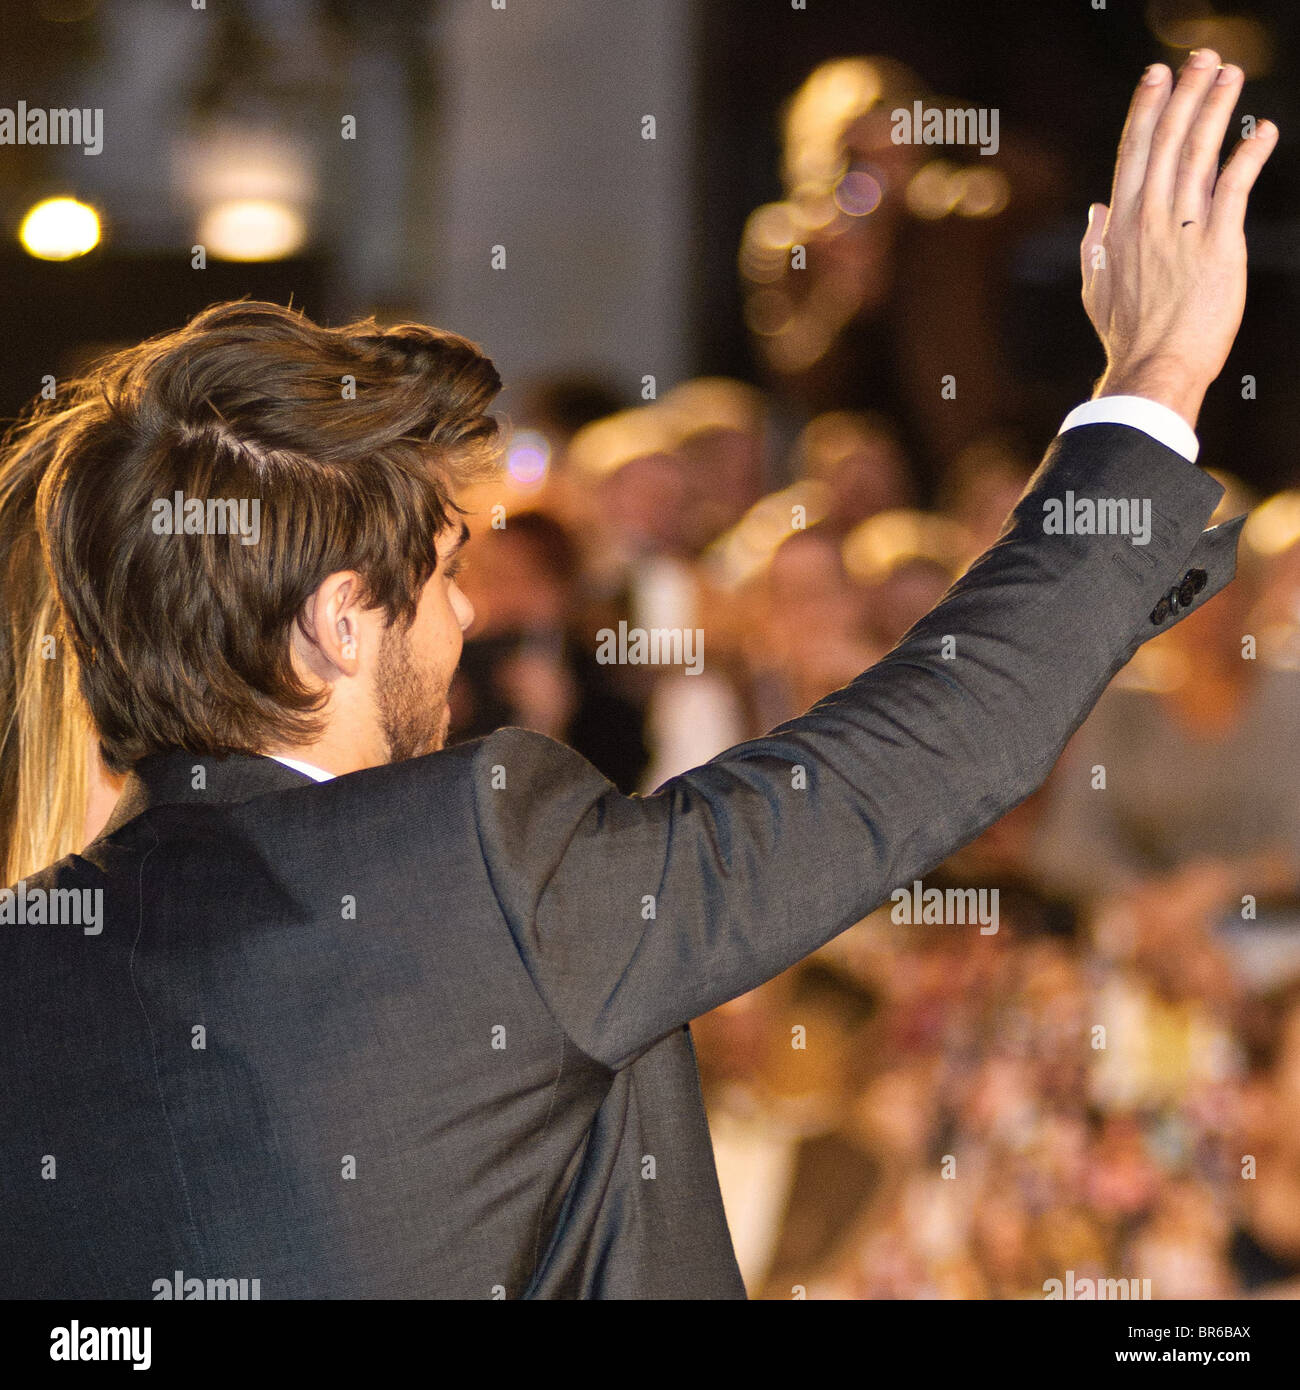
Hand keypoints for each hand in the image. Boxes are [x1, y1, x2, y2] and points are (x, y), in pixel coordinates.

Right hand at [1080, 50, 1276, 427]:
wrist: (1155, 366)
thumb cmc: (1127, 336)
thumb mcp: (1096, 289)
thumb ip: (1093, 246)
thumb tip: (1093, 212)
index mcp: (1119, 226)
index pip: (1132, 154)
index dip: (1146, 110)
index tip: (1157, 77)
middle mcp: (1149, 218)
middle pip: (1167, 142)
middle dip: (1185, 94)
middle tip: (1201, 57)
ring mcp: (1183, 229)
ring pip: (1199, 154)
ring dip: (1216, 109)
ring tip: (1231, 74)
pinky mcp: (1219, 244)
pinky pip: (1236, 188)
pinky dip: (1250, 155)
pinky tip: (1263, 130)